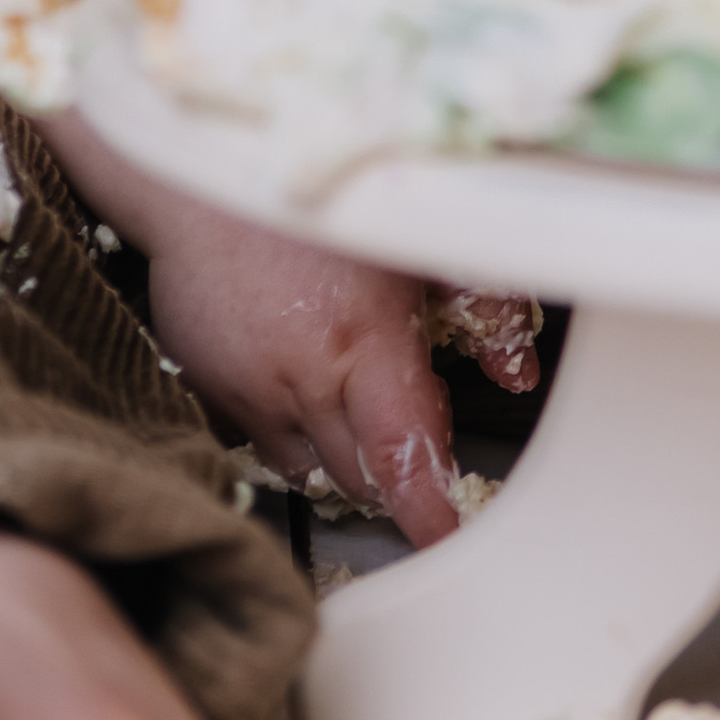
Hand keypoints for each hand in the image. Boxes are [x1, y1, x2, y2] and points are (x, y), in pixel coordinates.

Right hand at [141, 197, 533, 544]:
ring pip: (308, 468)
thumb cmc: (318, 199)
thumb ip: (480, 305)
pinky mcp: (211, 391)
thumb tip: (516, 370)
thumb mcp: (417, 239)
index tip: (445, 539)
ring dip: (342, 455)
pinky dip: (292, 428)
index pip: (400, 452)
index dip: (426, 508)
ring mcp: (248, 392)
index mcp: (361, 339)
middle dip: (395, 478)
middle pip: (359, 476)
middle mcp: (302, 379)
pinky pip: (261, 441)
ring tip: (356, 403)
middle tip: (415, 443)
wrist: (204, 181)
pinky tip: (303, 377)